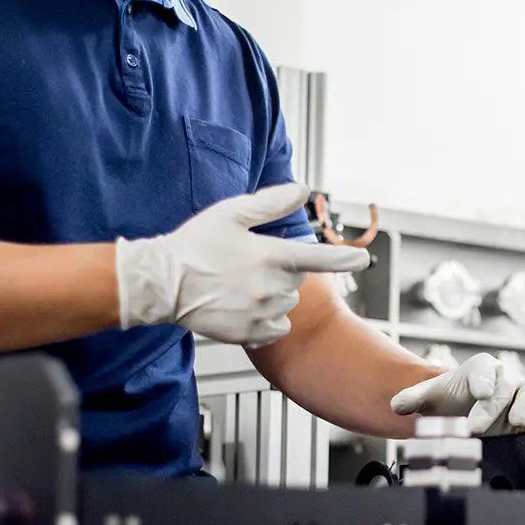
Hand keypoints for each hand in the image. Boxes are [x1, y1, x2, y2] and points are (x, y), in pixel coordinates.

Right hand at [116, 183, 370, 346]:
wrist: (160, 284)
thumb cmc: (193, 245)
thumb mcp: (231, 213)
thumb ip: (271, 203)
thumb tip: (302, 189)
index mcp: (271, 256)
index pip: (320, 257)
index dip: (345, 258)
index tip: (364, 259)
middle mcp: (271, 288)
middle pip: (297, 280)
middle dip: (281, 271)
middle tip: (248, 264)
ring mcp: (261, 314)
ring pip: (286, 305)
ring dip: (273, 296)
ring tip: (240, 286)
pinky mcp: (250, 335)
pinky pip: (276, 329)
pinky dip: (267, 321)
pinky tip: (243, 308)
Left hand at [390, 353, 524, 436]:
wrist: (468, 412)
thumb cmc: (452, 400)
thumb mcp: (431, 399)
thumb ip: (413, 400)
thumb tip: (396, 406)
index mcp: (480, 368)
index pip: (483, 369)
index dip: (482, 379)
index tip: (478, 392)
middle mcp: (505, 378)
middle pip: (505, 384)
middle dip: (492, 405)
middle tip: (476, 427)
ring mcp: (522, 395)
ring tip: (516, 424)